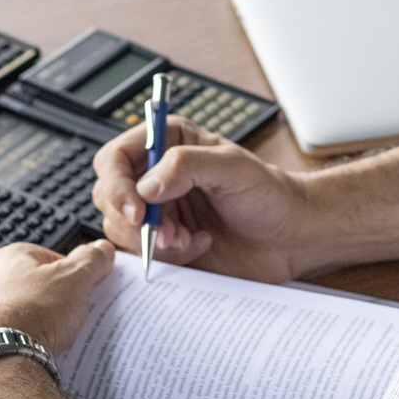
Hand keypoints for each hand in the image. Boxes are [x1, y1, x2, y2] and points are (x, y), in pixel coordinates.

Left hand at [0, 240, 114, 354]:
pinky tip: (26, 350)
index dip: (70, 274)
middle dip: (48, 298)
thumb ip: (91, 260)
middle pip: (29, 284)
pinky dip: (11, 340)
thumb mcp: (75, 280)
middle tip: (67, 314)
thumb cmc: (31, 315)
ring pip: (11, 309)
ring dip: (27, 320)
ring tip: (47, 337)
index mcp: (12, 256)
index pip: (49, 256)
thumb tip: (100, 248)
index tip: (81, 289)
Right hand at [91, 116, 308, 282]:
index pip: (115, 157)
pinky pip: (142, 253)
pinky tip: (198, 245)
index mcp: (169, 143)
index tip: (137, 208)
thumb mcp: (233, 167)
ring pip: (121, 228)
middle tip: (166, 231)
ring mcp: (159, 210)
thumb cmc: (269, 193)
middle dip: (133, 218)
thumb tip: (146, 186)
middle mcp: (157, 176)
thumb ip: (186, 166)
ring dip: (151, 239)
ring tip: (187, 239)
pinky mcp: (165, 242)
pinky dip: (167, 255)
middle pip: (109, 194)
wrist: (289, 236)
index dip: (117, 183)